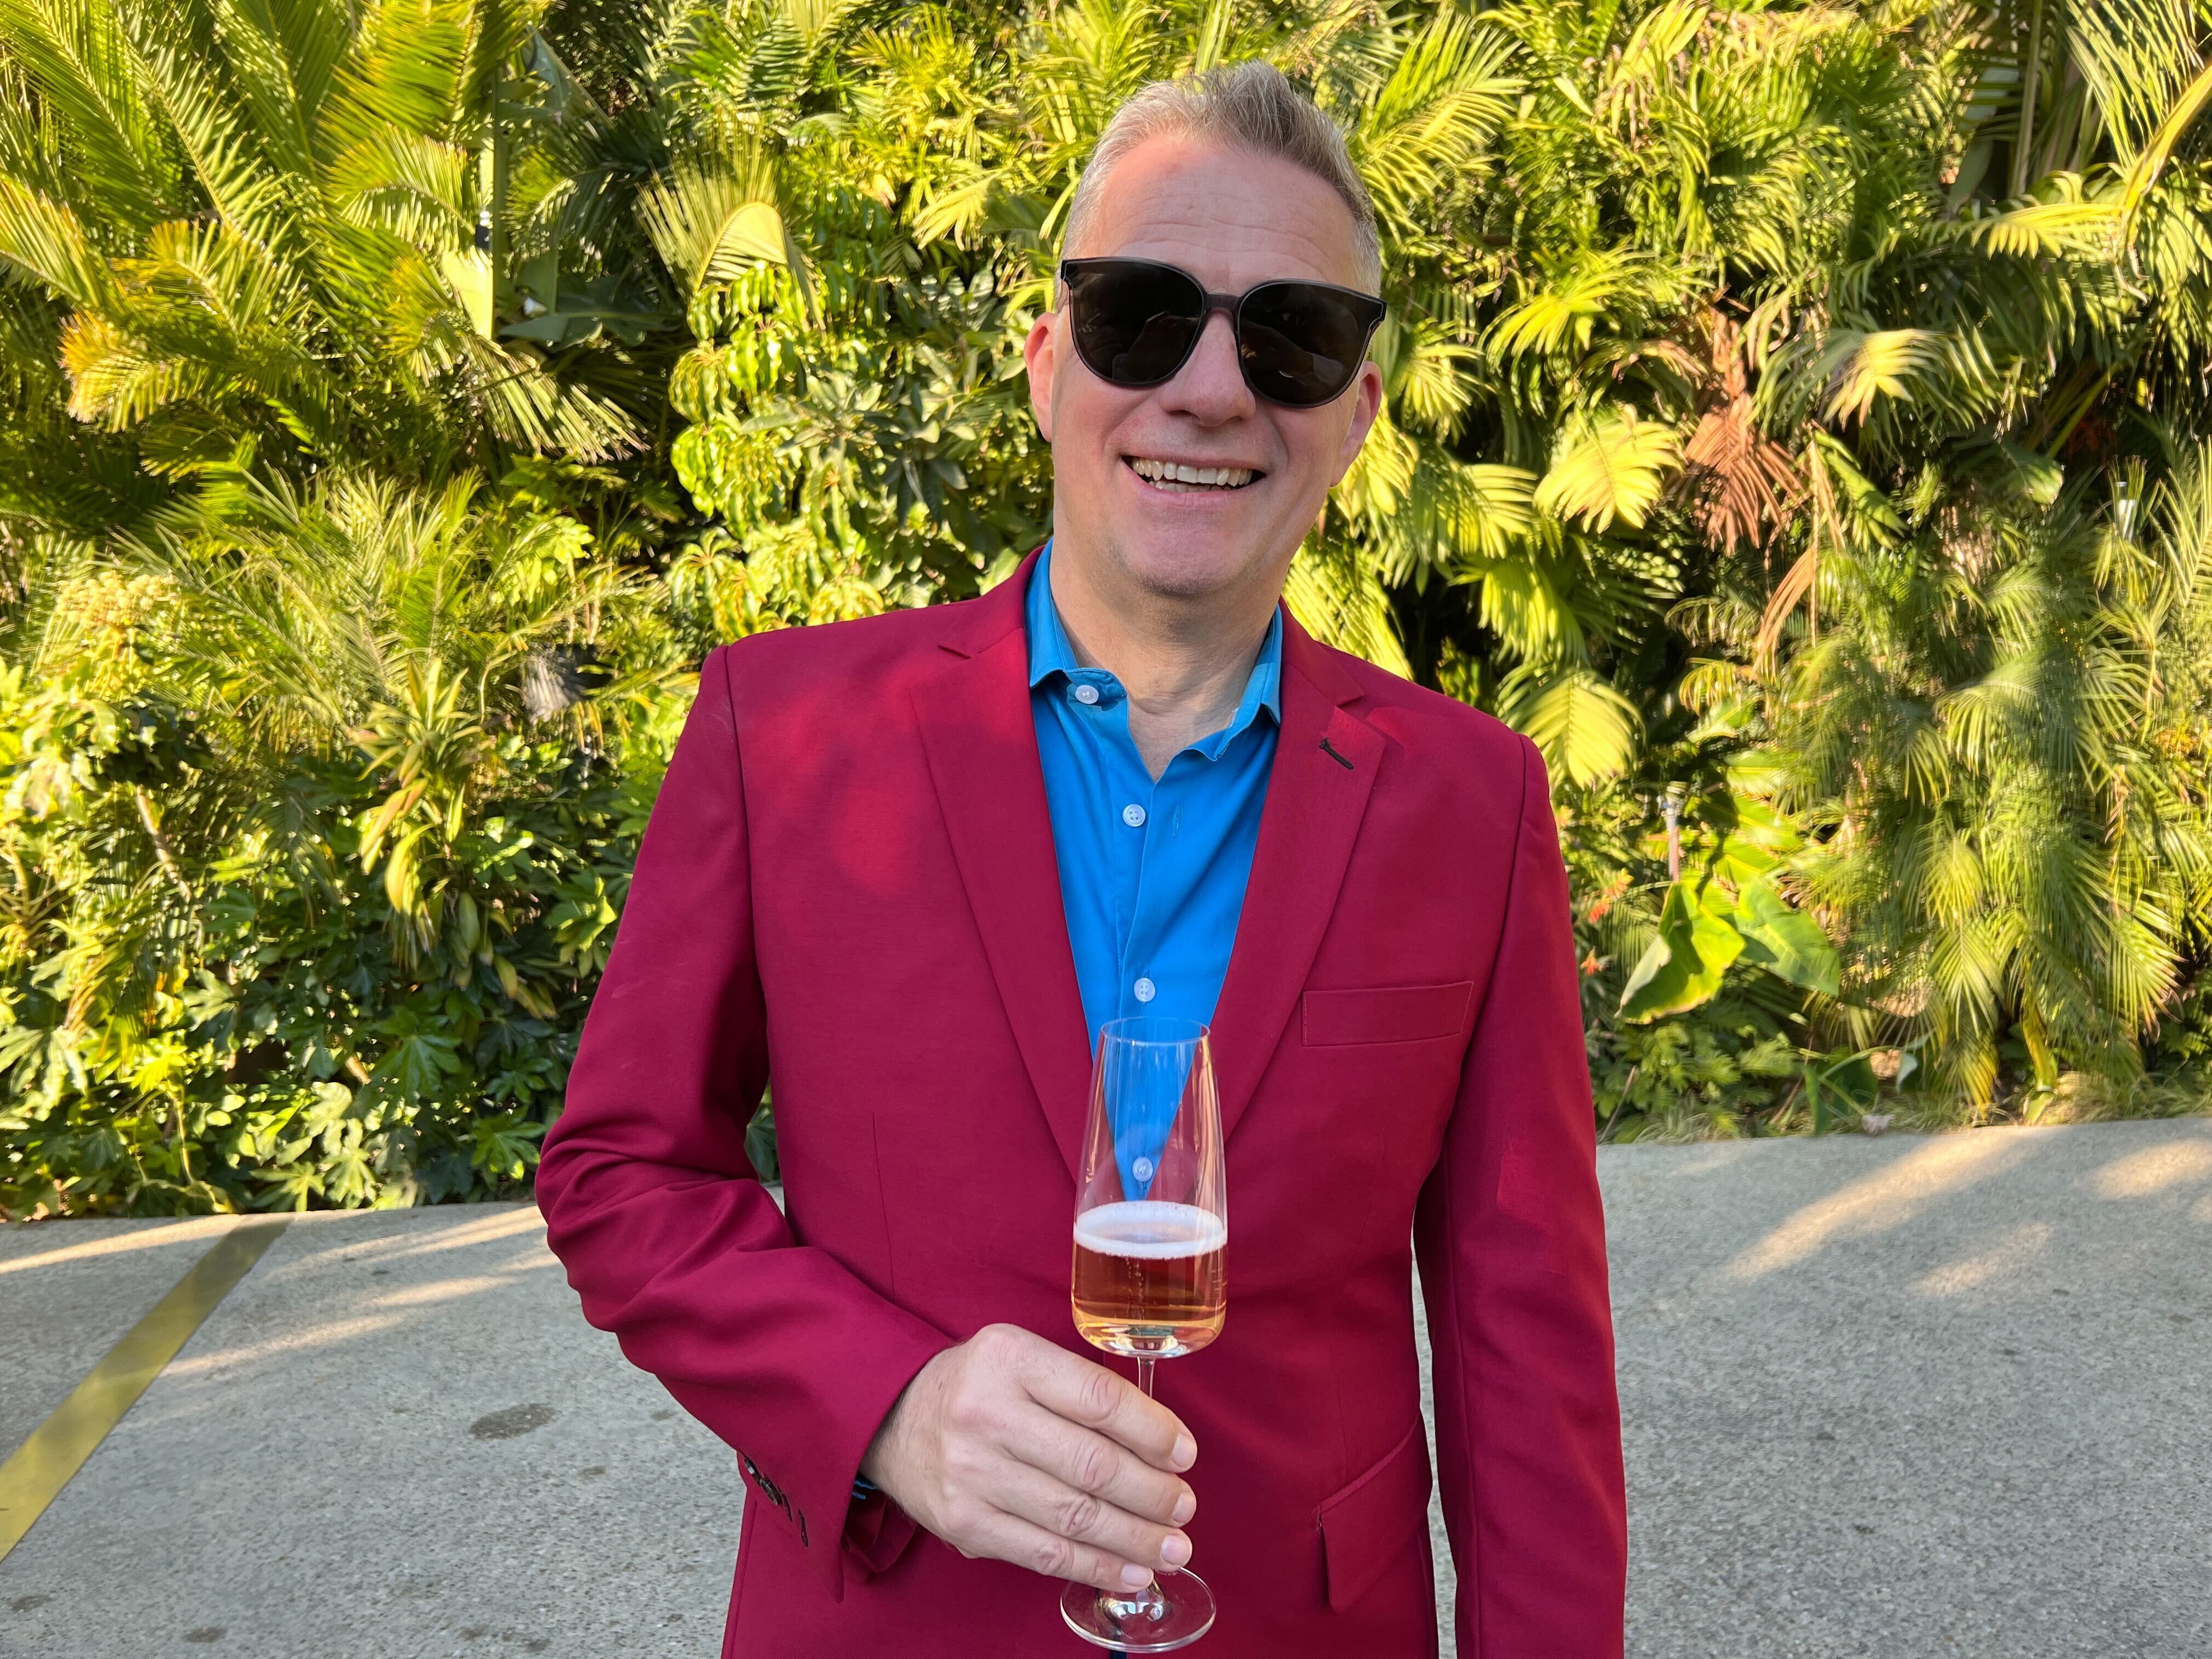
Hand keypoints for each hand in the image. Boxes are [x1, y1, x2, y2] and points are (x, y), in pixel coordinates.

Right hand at [858, 1323, 1197, 1591]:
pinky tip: (1130, 1571)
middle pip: (1092, 1464)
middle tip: (1185, 1506)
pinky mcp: (964, 1523)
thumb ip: (1079, 1388)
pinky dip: (1095, 1567)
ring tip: (1172, 1547)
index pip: (1099, 1398)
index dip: (1153, 1431)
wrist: (891, 1420)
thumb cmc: (977, 1387)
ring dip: (1135, 1539)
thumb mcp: (1020, 1357)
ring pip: (1074, 1516)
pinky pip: (1044, 1554)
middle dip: (1153, 1493)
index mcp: (1010, 1359)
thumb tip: (1159, 1442)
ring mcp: (972, 1473)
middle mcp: (987, 1413)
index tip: (1184, 1454)